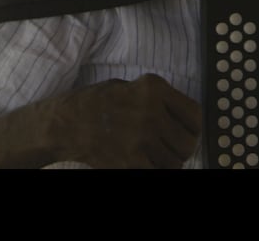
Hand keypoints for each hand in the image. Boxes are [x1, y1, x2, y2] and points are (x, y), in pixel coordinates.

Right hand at [46, 74, 201, 167]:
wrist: (64, 124)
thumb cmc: (96, 103)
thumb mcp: (129, 86)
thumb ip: (157, 98)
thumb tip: (182, 117)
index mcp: (154, 88)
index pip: (194, 114)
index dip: (194, 128)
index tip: (188, 133)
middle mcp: (151, 111)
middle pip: (188, 142)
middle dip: (183, 149)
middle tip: (172, 149)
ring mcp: (141, 137)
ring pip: (176, 162)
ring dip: (169, 162)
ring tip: (156, 157)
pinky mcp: (130, 160)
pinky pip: (159, 172)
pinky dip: (156, 170)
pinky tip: (147, 164)